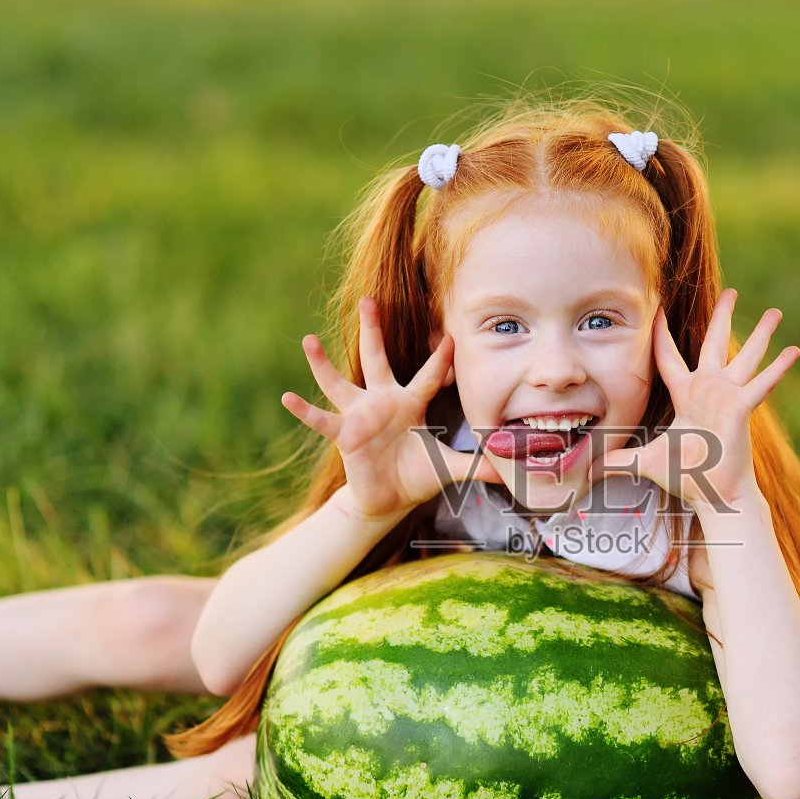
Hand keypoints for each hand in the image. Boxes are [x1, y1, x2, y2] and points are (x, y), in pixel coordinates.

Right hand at [282, 297, 500, 520]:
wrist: (389, 499)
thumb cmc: (417, 476)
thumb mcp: (449, 468)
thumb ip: (478, 467)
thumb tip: (511, 472)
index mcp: (411, 403)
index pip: (430, 376)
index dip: (442, 360)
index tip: (451, 336)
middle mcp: (383, 401)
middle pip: (378, 358)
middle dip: (373, 330)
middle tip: (369, 299)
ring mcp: (360, 415)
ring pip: (339, 383)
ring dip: (322, 364)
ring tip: (307, 340)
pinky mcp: (344, 435)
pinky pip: (321, 420)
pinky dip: (305, 411)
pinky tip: (288, 397)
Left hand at [591, 288, 797, 512]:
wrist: (714, 495)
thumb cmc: (688, 478)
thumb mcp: (645, 462)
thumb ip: (618, 462)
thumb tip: (588, 471)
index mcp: (686, 395)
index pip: (669, 357)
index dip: (662, 333)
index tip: (659, 307)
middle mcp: (709, 390)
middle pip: (714, 344)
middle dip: (722, 317)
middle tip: (732, 292)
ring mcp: (729, 397)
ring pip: (746, 357)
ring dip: (762, 335)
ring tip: (777, 312)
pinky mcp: (742, 408)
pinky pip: (762, 384)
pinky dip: (778, 368)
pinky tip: (794, 350)